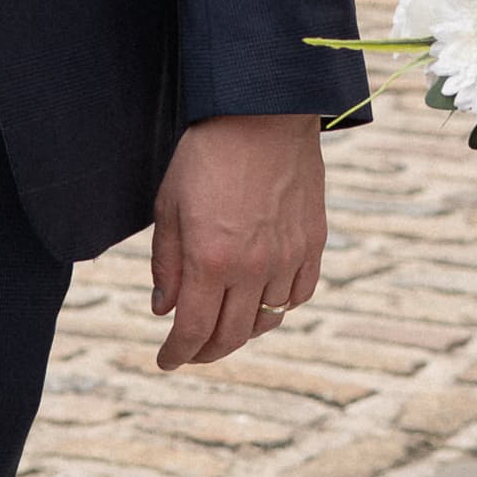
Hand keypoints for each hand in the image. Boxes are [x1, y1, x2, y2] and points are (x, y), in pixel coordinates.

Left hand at [150, 113, 325, 369]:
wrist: (263, 114)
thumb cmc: (207, 155)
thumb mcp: (169, 206)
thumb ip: (167, 264)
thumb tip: (163, 311)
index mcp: (211, 260)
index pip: (193, 330)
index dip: (177, 354)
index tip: (165, 361)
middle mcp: (253, 268)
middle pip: (231, 336)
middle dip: (206, 352)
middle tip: (190, 352)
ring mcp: (288, 257)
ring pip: (267, 320)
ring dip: (242, 332)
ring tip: (224, 328)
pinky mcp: (313, 243)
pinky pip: (298, 294)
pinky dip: (278, 307)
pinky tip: (262, 301)